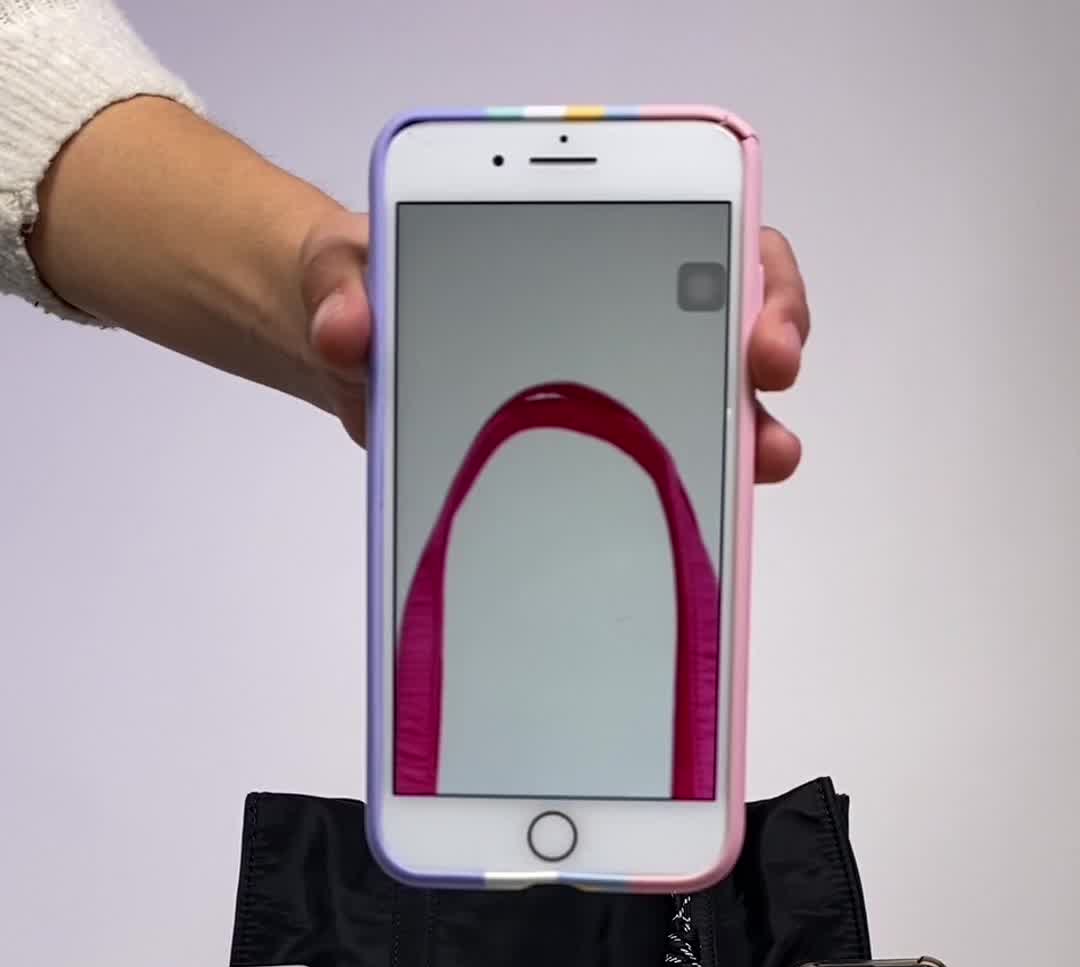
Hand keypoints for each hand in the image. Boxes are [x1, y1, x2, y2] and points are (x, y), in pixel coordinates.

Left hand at [300, 213, 810, 482]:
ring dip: (748, 434)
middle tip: (766, 375)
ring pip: (711, 399)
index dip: (749, 266)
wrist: (346, 353)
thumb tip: (346, 326)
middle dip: (768, 341)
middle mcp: (621, 303)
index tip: (752, 306)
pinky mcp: (592, 450)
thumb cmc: (366, 291)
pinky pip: (656, 470)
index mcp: (578, 234)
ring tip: (758, 465)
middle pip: (734, 312)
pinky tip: (696, 525)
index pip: (705, 221)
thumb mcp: (341, 275)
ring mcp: (616, 379)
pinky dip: (686, 497)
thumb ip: (340, 288)